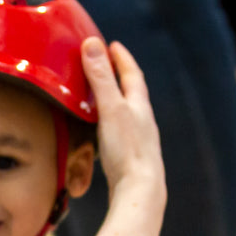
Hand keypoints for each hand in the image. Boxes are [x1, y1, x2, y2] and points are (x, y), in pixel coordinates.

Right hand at [80, 36, 164, 201]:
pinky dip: (112, 123)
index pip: (132, 75)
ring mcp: (139, 141)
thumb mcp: (111, 108)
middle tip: (107, 64)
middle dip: (120, 76)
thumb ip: (101, 78)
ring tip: (102, 95)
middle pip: (133, 93)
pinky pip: (122, 132)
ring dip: (116, 101)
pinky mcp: (131, 158)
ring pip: (129, 113)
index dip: (121, 58)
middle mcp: (143, 122)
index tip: (112, 45)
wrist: (140, 191)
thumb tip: (92, 44)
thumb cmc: (127, 150)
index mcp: (140, 107)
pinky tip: (105, 132)